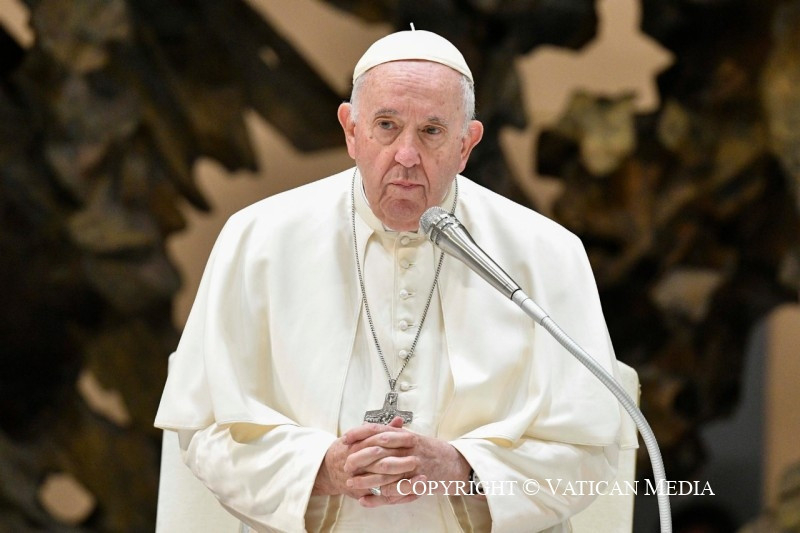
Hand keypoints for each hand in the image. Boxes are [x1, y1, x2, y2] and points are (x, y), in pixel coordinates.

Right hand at [313, 417, 414, 498]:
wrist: (327, 470)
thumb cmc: (347, 449)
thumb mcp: (359, 436)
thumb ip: (381, 429)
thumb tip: (399, 420)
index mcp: (357, 445)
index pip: (377, 441)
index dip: (395, 440)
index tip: (412, 439)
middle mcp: (357, 464)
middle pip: (380, 464)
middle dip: (399, 463)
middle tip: (416, 460)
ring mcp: (359, 480)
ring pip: (382, 482)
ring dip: (402, 482)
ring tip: (420, 478)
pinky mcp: (362, 493)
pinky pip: (381, 497)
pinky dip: (397, 496)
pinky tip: (412, 493)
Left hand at [343, 419, 472, 506]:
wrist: (455, 463)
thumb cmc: (431, 450)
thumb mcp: (413, 437)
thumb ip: (393, 432)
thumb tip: (371, 427)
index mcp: (405, 435)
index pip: (378, 429)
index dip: (360, 433)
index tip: (345, 438)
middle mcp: (409, 448)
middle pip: (378, 450)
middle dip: (358, 458)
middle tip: (344, 464)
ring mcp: (414, 465)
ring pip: (384, 472)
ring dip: (365, 479)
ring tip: (351, 483)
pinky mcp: (417, 482)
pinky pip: (395, 491)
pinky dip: (379, 497)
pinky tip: (366, 500)